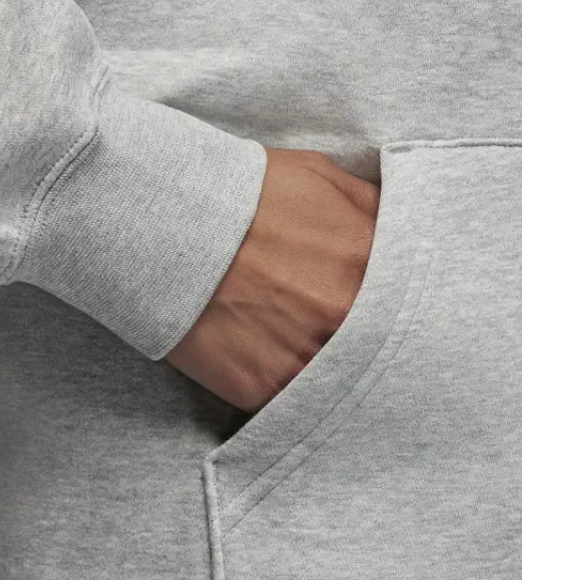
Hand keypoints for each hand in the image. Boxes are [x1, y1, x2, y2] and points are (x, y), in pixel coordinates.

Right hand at [167, 148, 378, 411]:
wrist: (165, 223)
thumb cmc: (242, 193)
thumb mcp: (320, 176)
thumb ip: (373, 208)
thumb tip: (402, 229)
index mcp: (367, 260)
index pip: (413, 298)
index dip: (399, 303)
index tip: (385, 306)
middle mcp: (344, 314)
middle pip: (379, 347)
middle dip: (366, 340)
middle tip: (339, 330)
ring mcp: (304, 356)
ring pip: (339, 381)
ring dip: (330, 372)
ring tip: (300, 347)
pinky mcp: (262, 388)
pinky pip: (291, 403)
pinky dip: (287, 389)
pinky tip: (270, 361)